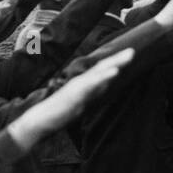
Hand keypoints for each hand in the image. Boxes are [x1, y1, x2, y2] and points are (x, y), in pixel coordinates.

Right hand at [7, 48, 134, 150]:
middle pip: (102, 67)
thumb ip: (91, 92)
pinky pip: (92, 84)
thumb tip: (104, 85)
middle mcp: (81, 82)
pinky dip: (104, 77)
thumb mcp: (80, 101)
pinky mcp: (75, 95)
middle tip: (132, 51)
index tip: (129, 55)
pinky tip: (115, 71)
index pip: (101, 71)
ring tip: (129, 55)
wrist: (39, 121)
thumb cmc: (58, 112)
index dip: (115, 62)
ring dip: (115, 63)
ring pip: (99, 72)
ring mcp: (78, 87)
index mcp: (83, 84)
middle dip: (118, 59)